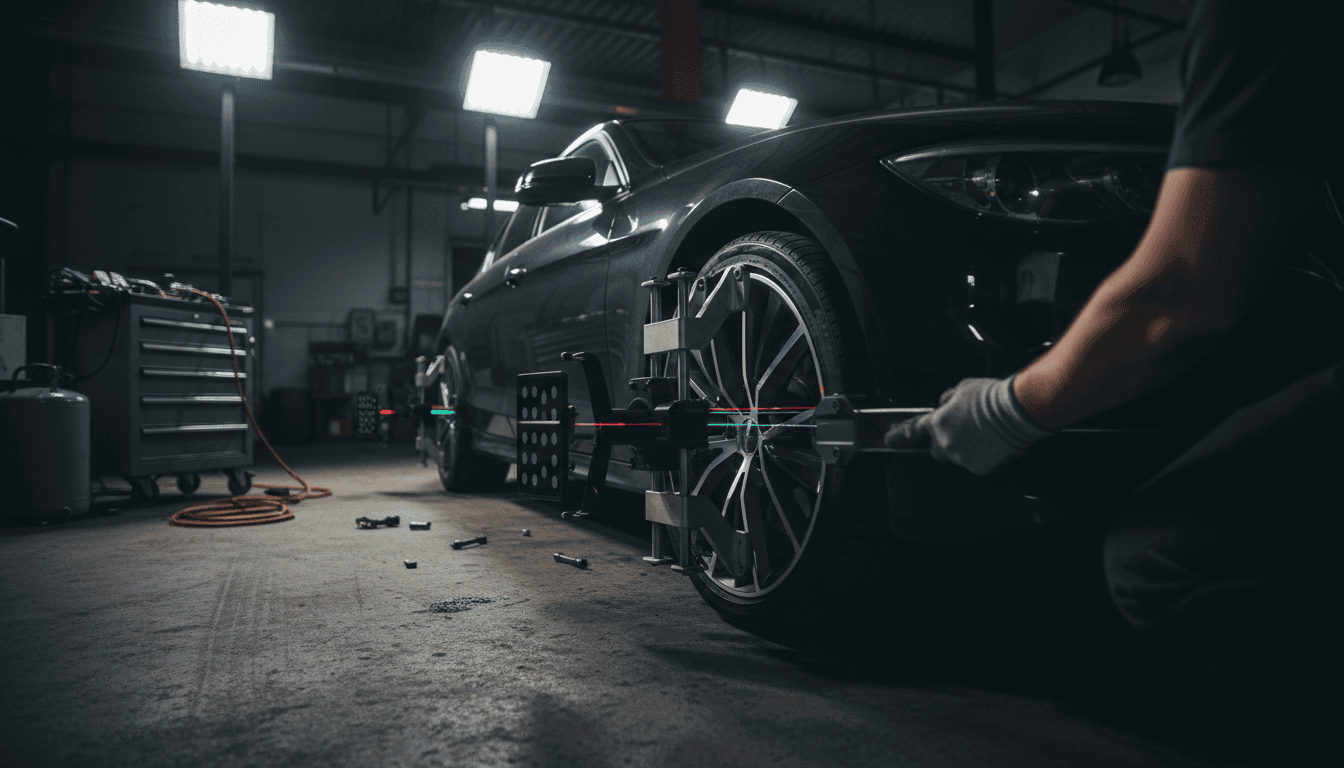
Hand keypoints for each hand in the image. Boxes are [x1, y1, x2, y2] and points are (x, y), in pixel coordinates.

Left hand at [884, 376, 1055, 474]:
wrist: (1015, 410)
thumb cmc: (991, 397)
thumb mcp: (962, 388)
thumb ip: (948, 399)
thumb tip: (946, 404)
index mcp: (938, 422)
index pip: (914, 430)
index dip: (900, 435)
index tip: (890, 439)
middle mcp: (945, 442)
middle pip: (936, 449)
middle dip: (944, 442)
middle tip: (961, 431)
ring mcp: (961, 457)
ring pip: (957, 456)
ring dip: (965, 448)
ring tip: (983, 434)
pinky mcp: (978, 467)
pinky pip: (975, 463)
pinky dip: (981, 456)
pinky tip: (991, 442)